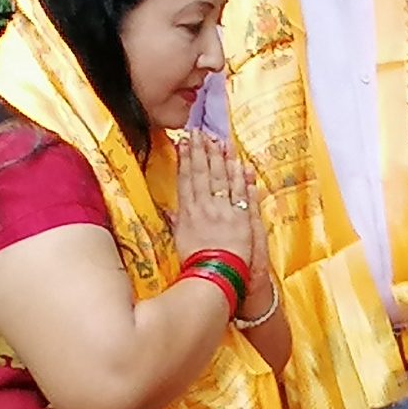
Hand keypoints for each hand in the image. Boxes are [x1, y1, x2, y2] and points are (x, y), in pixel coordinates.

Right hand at [171, 131, 266, 284]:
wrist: (215, 278)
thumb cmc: (195, 264)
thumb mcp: (178, 242)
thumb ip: (175, 223)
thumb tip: (167, 209)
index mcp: (187, 213)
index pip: (186, 179)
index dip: (185, 158)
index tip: (184, 141)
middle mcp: (204, 207)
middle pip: (202, 173)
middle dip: (201, 150)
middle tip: (200, 131)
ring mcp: (223, 211)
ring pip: (221, 178)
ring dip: (220, 157)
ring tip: (219, 139)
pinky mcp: (240, 217)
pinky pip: (241, 192)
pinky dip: (240, 176)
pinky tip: (239, 162)